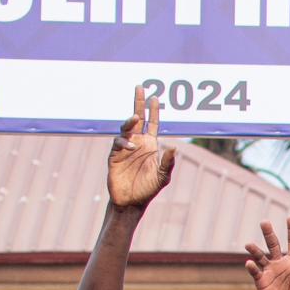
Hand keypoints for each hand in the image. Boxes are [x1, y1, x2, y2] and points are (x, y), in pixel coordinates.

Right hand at [108, 85, 177, 211]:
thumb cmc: (148, 189)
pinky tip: (131, 147)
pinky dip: (124, 142)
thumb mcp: (163, 177)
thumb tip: (174, 147)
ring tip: (136, 118)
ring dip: (130, 121)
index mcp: (150, 144)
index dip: (153, 110)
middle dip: (138, 103)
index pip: (152, 123)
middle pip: (137, 119)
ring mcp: (125, 148)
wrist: (131, 202)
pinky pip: (118, 143)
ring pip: (126, 128)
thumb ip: (168, 163)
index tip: (155, 96)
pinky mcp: (114, 155)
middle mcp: (137, 143)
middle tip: (140, 88)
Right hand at [244, 218, 289, 289]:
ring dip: (255, 250)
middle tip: (264, 222)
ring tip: (248, 244)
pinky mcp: (261, 281)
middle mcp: (280, 263)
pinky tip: (249, 264)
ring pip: (261, 256)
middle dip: (269, 234)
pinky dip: (252, 267)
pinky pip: (255, 272)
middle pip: (274, 245)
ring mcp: (269, 271)